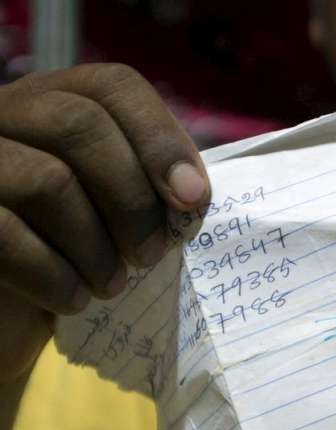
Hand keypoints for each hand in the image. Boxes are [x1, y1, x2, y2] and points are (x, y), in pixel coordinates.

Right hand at [0, 64, 209, 381]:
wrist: (8, 314)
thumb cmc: (71, 257)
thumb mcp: (113, 212)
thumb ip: (148, 185)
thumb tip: (192, 193)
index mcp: (50, 101)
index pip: (112, 86)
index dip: (161, 139)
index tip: (193, 199)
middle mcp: (1, 115)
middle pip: (79, 125)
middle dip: (132, 199)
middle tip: (151, 256)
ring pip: (47, 180)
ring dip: (96, 246)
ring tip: (111, 285)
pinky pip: (5, 234)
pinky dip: (54, 276)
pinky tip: (74, 300)